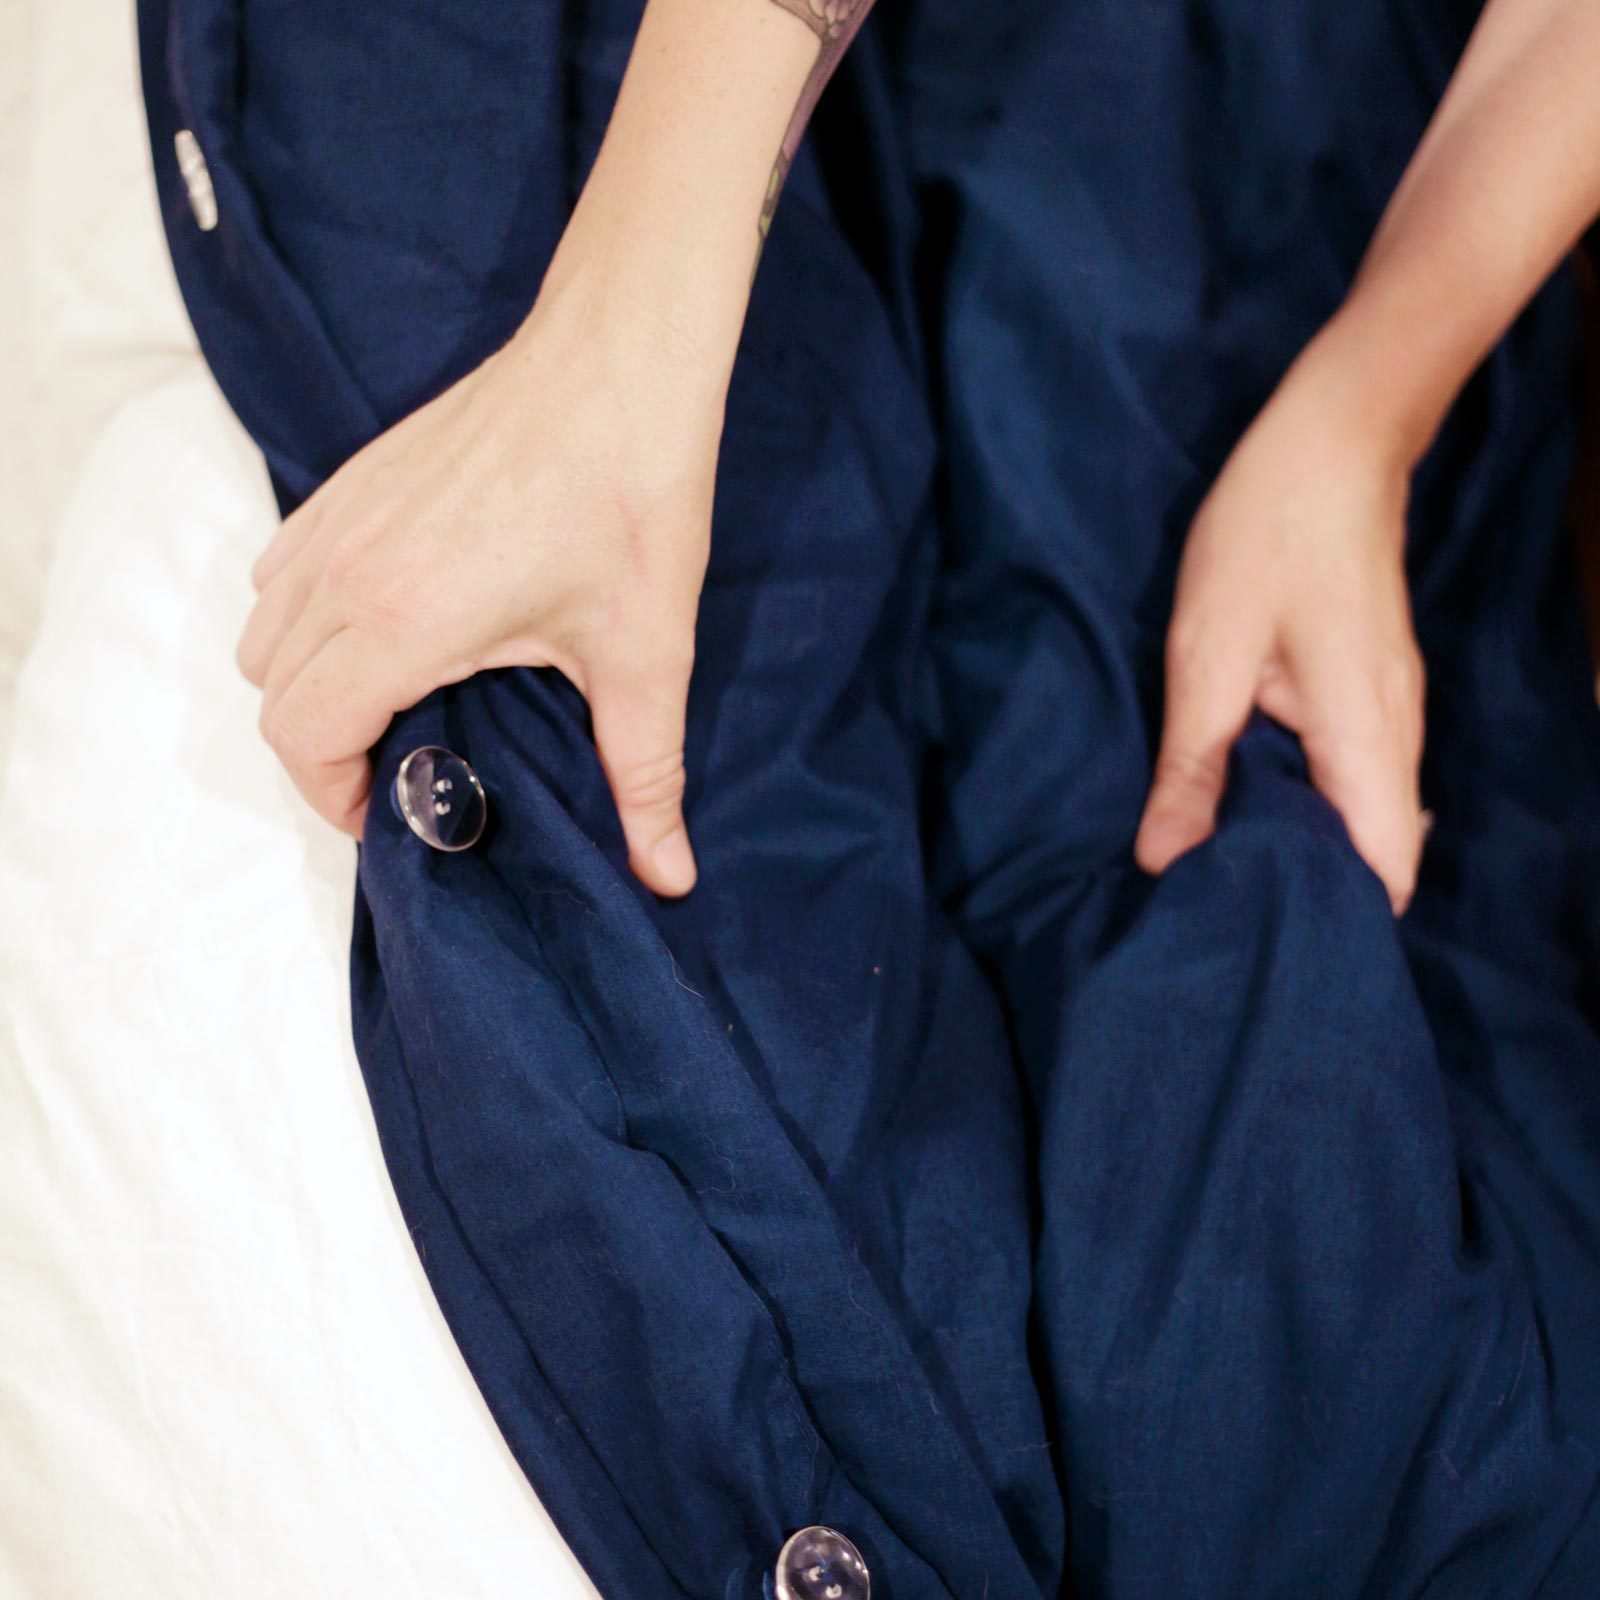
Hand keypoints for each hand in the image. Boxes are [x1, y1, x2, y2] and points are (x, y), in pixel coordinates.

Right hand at [236, 283, 724, 896]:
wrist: (619, 362)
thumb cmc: (633, 499)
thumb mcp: (645, 655)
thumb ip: (645, 776)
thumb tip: (668, 872)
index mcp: (404, 621)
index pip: (300, 735)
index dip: (330, 796)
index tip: (387, 814)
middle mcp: (348, 570)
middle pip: (270, 691)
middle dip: (319, 751)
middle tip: (395, 770)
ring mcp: (341, 516)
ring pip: (264, 627)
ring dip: (305, 682)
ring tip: (387, 704)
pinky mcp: (353, 480)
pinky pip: (281, 567)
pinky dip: (304, 616)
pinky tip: (382, 627)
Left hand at [1134, 336, 1428, 912]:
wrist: (1331, 442)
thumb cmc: (1267, 535)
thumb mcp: (1207, 654)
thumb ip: (1191, 765)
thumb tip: (1162, 861)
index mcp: (1365, 735)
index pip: (1382, 868)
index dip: (1335, 917)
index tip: (1264, 944)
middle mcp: (1396, 735)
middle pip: (1378, 854)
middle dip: (1310, 892)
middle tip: (1222, 919)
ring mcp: (1392, 712)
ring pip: (1366, 815)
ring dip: (1305, 847)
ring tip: (1223, 876)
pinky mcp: (1373, 692)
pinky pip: (1354, 775)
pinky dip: (1308, 802)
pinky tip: (1245, 805)